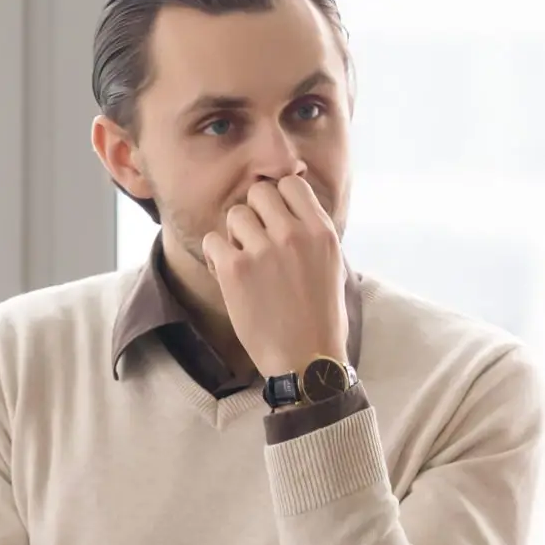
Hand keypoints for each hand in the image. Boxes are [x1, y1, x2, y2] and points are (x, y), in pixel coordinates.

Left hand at [201, 175, 350, 380]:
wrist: (305, 360)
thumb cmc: (321, 318)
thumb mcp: (332, 266)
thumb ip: (312, 233)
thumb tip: (290, 207)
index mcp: (321, 231)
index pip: (292, 183)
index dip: (280, 199)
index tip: (277, 221)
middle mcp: (293, 234)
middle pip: (259, 192)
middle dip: (255, 213)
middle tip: (257, 242)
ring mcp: (263, 251)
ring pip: (234, 214)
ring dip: (234, 235)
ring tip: (243, 262)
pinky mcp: (235, 271)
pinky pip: (212, 241)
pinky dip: (215, 257)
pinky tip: (228, 275)